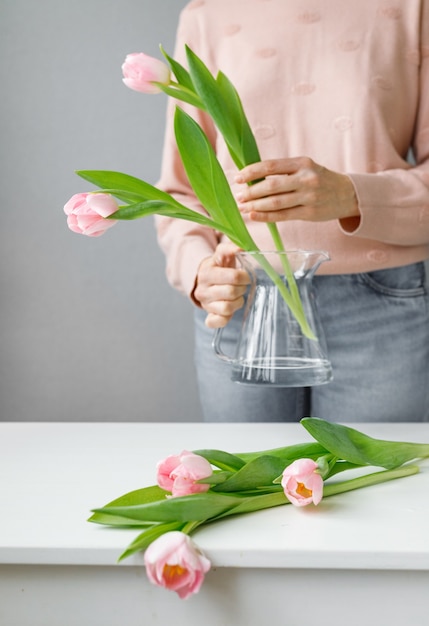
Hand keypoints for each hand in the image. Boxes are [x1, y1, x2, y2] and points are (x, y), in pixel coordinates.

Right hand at [192, 243, 249, 327]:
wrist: (205, 279)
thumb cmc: (218, 267)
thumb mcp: (221, 254)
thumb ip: (230, 248)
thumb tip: (240, 248)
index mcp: (206, 273)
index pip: (233, 277)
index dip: (244, 277)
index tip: (245, 276)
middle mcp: (203, 290)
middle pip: (231, 293)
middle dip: (242, 289)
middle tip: (241, 286)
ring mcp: (205, 305)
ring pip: (227, 308)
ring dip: (238, 302)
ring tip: (237, 296)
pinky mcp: (209, 316)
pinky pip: (217, 322)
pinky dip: (225, 318)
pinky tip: (229, 309)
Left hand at [235, 156, 358, 224]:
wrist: (348, 194)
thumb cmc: (320, 179)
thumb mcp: (305, 168)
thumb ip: (283, 172)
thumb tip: (252, 180)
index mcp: (302, 163)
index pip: (271, 166)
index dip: (251, 172)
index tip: (238, 177)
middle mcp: (306, 179)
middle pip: (271, 186)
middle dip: (251, 192)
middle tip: (238, 196)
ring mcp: (309, 197)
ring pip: (276, 203)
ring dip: (255, 206)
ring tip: (242, 207)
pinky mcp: (309, 213)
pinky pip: (283, 216)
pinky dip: (266, 216)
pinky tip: (253, 216)